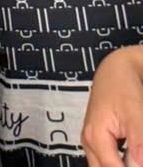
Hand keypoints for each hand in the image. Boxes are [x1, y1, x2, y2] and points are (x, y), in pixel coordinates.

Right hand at [82, 47, 142, 165]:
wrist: (115, 69)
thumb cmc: (124, 86)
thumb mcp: (135, 112)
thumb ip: (139, 141)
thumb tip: (140, 165)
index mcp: (95, 136)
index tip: (140, 157)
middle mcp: (89, 142)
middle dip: (122, 165)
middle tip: (136, 154)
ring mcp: (92, 142)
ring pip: (104, 166)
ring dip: (120, 163)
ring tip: (133, 147)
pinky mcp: (98, 140)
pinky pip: (107, 160)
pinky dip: (119, 160)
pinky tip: (131, 152)